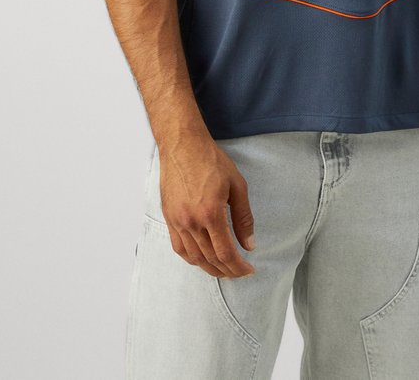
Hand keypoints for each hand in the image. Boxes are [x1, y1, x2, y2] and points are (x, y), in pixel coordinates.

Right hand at [158, 134, 256, 278]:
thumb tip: (249, 245)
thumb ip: (243, 218)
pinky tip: (202, 259)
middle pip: (210, 258)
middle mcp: (192, 221)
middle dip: (227, 270)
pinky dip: (192, 258)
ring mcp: (177, 221)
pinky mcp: (168, 218)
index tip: (249, 270)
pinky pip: (179, 248)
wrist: (183, 145)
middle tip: (239, 272)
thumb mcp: (237, 185)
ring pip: (194, 257)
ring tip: (224, 269)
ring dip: (210, 268)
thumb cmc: (211, 161)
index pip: (226, 252)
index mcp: (211, 213)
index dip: (238, 267)